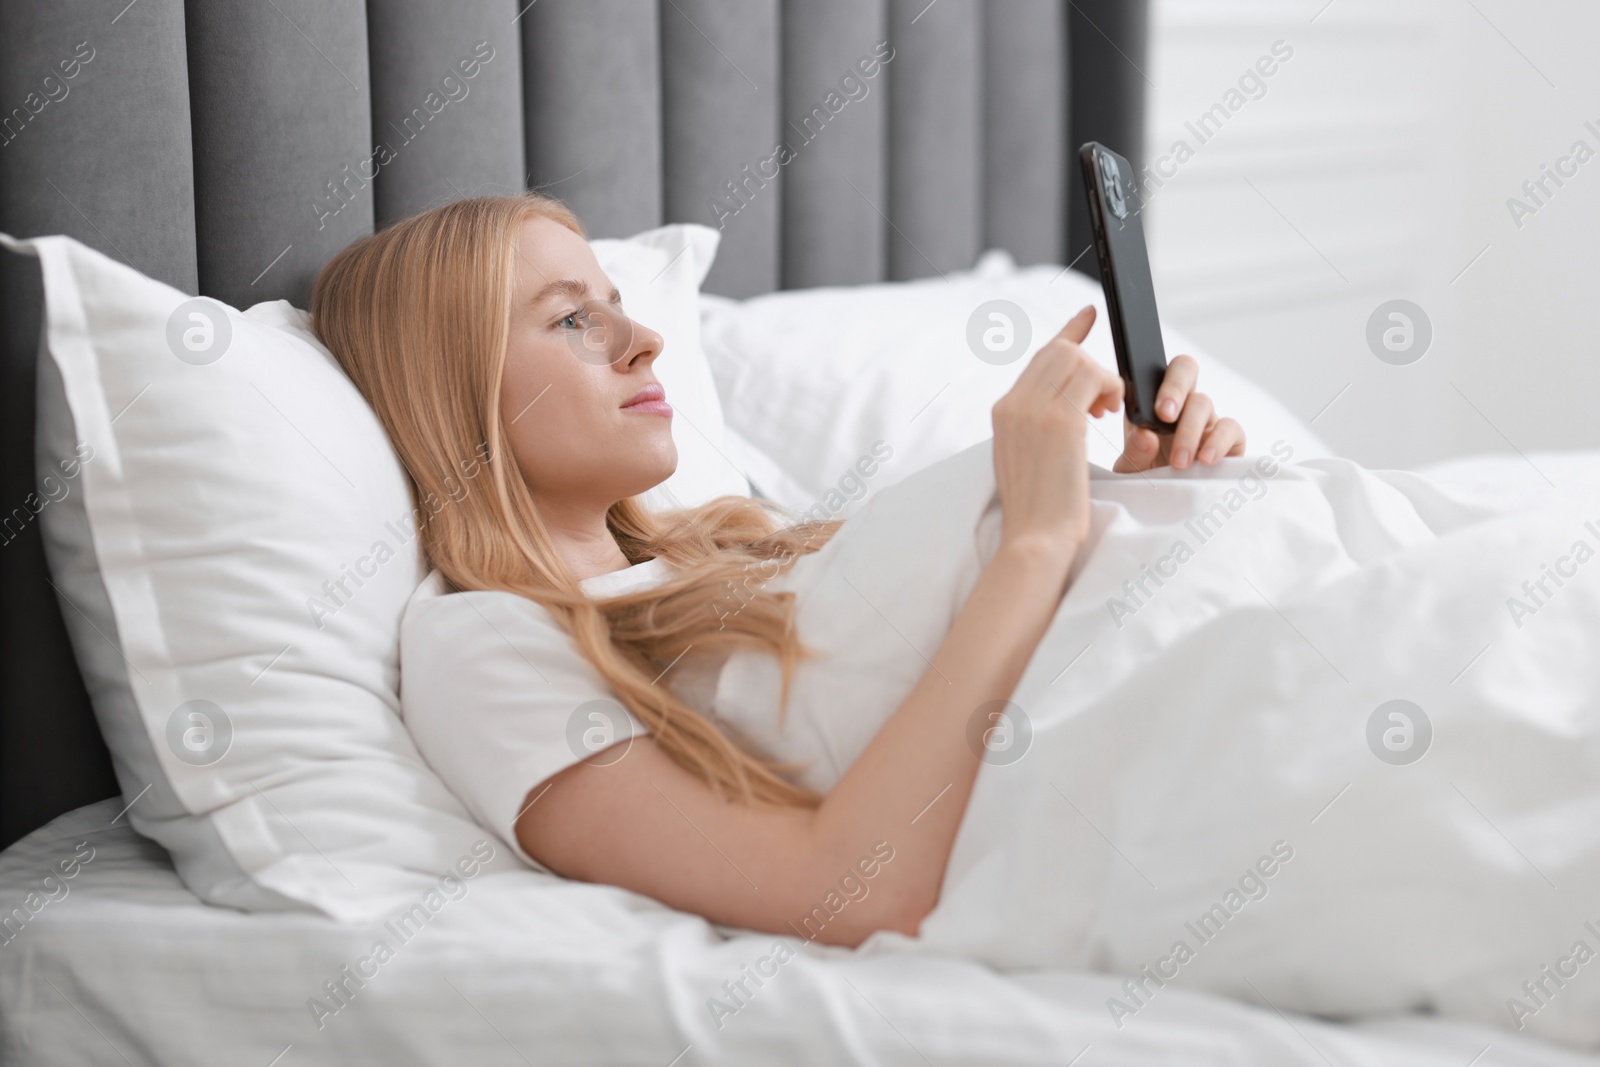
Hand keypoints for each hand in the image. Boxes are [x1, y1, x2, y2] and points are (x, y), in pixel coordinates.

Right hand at [991, 305, 1122, 554]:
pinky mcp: (1060, 420)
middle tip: (1106, 398)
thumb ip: (1035, 427)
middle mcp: (1013, 404)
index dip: (1068, 335)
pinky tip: (1114, 412)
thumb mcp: (1026, 460)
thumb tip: (1065, 407)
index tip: (1089, 316)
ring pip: (1078, 360)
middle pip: (1058, 351)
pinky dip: (1111, 389)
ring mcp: (1033, 410)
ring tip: (1108, 411)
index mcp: (1003, 412)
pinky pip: (1094, 378)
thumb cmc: (1039, 511)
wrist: (1034, 539)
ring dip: (1104, 379)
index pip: (1039, 358)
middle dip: (1090, 362)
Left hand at [1113, 354, 1244, 472]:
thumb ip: (1135, 451)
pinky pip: (1231, 428)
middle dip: (1175, 390)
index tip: (1155, 409)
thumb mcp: (1133, 468)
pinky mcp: (1230, 439)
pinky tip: (1205, 461)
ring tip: (1179, 463)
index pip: (1155, 373)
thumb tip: (1146, 435)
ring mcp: (1206, 419)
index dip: (1156, 382)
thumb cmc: (1149, 478)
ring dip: (1190, 431)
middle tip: (1165, 418)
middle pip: (1185, 369)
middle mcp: (1181, 404)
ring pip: (1204, 402)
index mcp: (1152, 403)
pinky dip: (1219, 442)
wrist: (1170, 505)